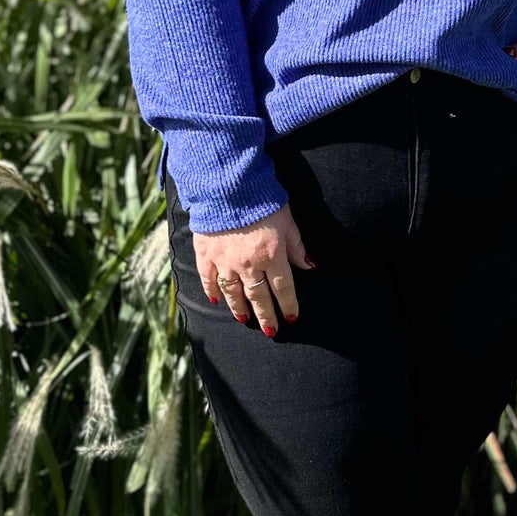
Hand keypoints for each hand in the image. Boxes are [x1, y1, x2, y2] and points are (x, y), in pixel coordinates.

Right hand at [193, 201, 315, 335]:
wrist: (227, 183)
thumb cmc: (262, 199)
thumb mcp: (288, 221)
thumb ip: (297, 246)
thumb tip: (311, 266)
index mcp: (272, 255)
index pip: (283, 288)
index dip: (289, 305)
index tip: (293, 318)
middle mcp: (248, 264)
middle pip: (259, 297)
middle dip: (267, 316)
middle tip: (271, 332)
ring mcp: (224, 261)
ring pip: (234, 292)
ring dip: (240, 308)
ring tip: (245, 320)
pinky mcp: (205, 253)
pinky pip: (208, 278)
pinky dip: (212, 290)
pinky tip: (216, 300)